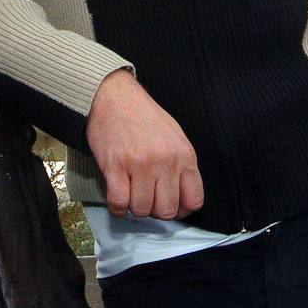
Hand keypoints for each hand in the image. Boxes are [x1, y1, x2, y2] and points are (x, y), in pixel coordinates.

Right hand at [86, 69, 204, 219]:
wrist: (114, 96)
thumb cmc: (143, 116)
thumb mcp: (175, 136)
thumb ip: (181, 166)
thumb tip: (182, 197)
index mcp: (184, 154)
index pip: (193, 200)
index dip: (182, 209)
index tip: (172, 206)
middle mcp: (165, 161)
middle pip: (166, 210)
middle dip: (156, 211)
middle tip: (148, 199)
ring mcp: (140, 164)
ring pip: (142, 210)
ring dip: (134, 207)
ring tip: (131, 193)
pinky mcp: (115, 166)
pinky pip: (118, 203)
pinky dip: (117, 207)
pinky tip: (117, 198)